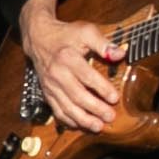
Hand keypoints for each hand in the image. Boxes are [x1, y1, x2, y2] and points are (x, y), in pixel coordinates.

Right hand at [22, 2, 123, 131]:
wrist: (39, 39)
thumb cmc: (65, 36)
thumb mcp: (85, 31)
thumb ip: (103, 43)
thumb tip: (119, 54)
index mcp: (67, 58)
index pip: (87, 76)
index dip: (101, 88)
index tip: (114, 98)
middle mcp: (57, 74)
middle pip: (77, 95)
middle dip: (95, 109)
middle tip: (110, 117)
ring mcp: (51, 86)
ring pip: (66, 107)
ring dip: (82, 119)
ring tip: (98, 127)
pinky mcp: (47, 93)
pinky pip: (56, 111)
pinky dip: (68, 120)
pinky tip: (80, 126)